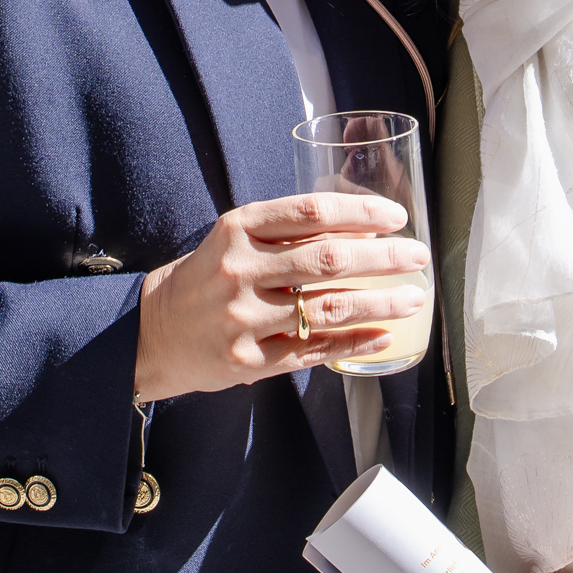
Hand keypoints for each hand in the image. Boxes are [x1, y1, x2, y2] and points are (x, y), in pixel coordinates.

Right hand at [133, 193, 428, 402]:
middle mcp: (240, 270)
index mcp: (238, 229)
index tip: (396, 218)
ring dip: (380, 303)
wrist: (154, 331)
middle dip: (384, 258)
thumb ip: (286, 232)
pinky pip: (313, 351)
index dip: (360, 212)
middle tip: (418, 256)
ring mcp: (244, 319)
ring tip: (413, 298)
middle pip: (328, 259)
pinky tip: (383, 337)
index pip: (311, 211)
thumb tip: (361, 229)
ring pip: (328, 308)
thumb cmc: (208, 277)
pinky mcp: (248, 361)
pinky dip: (354, 343)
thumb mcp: (235, 239)